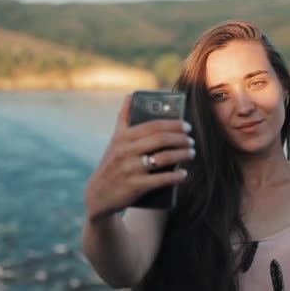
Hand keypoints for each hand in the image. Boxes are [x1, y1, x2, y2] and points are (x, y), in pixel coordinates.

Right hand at [84, 94, 194, 222]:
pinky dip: (176, 176)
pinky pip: (160, 179)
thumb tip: (129, 95)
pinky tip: (184, 174)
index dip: (173, 124)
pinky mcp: (134, 186)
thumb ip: (123, 119)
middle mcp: (125, 151)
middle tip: (191, 141)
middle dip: (180, 139)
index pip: (153, 125)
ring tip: (191, 154)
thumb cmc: (112, 163)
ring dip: (182, 155)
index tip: (187, 126)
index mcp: (123, 137)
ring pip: (163, 158)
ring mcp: (130, 169)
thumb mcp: (115, 140)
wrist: (98, 195)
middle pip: (160, 140)